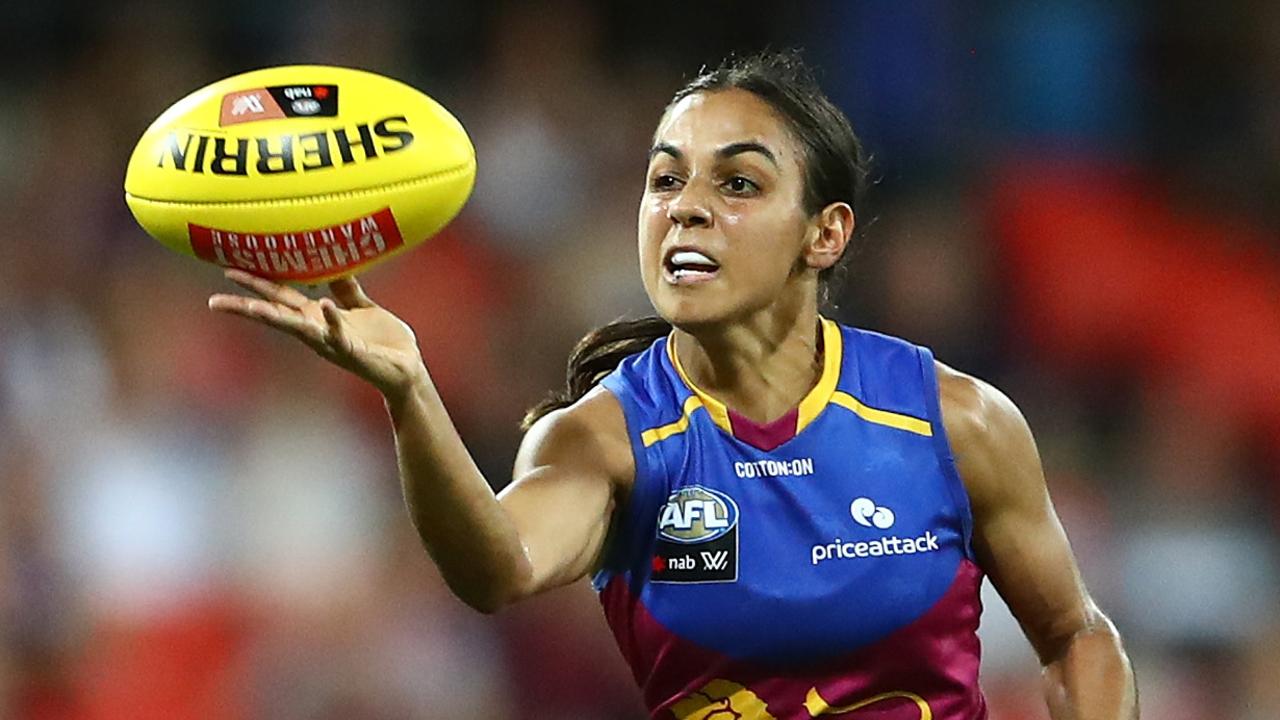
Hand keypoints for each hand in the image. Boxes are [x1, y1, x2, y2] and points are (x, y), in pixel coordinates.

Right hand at [209, 269, 425, 399]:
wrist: (406, 367)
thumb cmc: (383, 340)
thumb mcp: (362, 307)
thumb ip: (346, 287)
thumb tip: (334, 261)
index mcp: (317, 316)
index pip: (280, 296)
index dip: (256, 282)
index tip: (228, 268)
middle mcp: (317, 330)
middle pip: (275, 314)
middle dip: (246, 307)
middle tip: (215, 300)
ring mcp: (331, 341)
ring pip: (297, 329)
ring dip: (274, 319)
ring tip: (252, 308)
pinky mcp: (352, 351)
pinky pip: (339, 335)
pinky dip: (332, 321)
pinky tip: (324, 307)